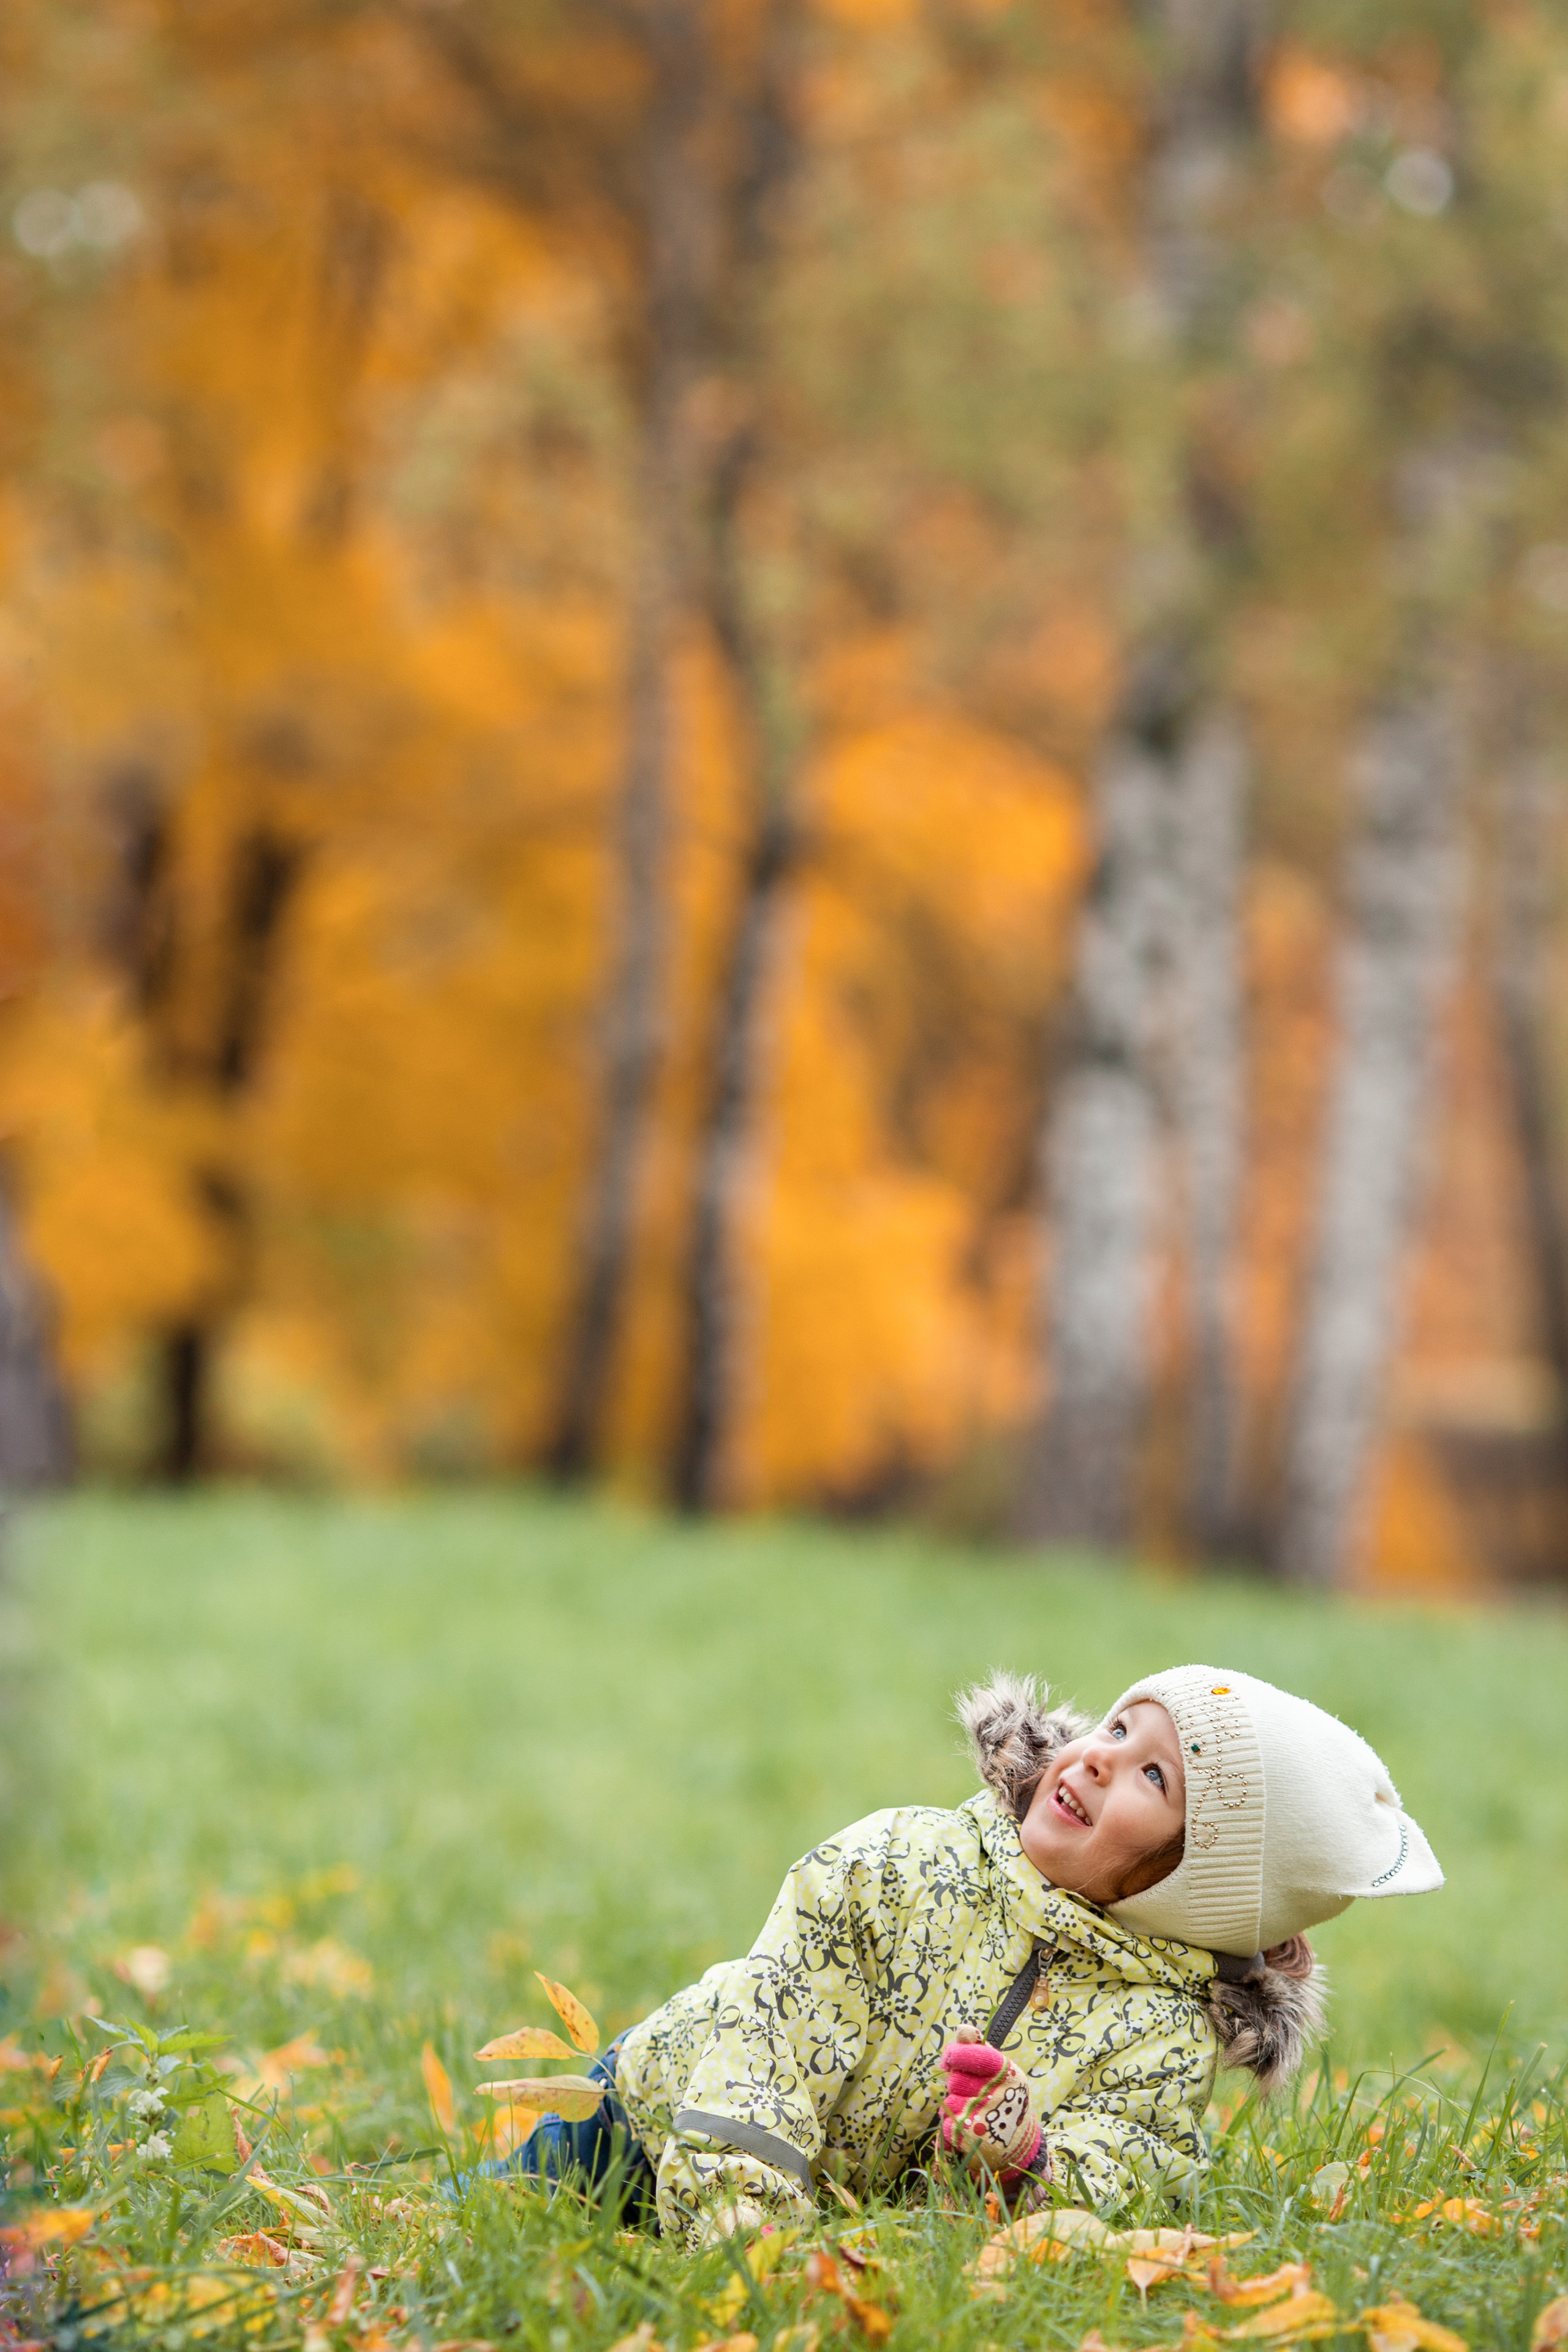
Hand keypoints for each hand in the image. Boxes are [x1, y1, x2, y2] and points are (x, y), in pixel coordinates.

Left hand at [939, 2034, 1040, 2181]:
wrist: (1019, 2143)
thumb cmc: (1002, 2097)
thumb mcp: (997, 2071)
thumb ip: (977, 2049)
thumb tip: (962, 2028)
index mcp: (1007, 2072)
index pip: (974, 2055)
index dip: (956, 2055)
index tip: (950, 2059)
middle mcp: (999, 2094)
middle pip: (955, 2081)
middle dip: (957, 2086)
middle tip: (971, 2093)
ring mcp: (987, 2118)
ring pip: (949, 2103)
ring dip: (954, 2107)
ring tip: (971, 2112)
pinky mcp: (976, 2140)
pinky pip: (946, 2126)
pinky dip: (951, 2128)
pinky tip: (967, 2128)